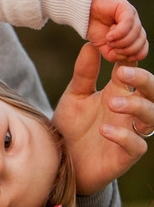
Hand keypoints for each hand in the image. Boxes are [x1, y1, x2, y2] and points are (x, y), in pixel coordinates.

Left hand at [54, 44, 152, 196]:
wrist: (61, 161)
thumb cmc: (71, 127)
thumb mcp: (74, 96)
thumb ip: (84, 73)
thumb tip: (90, 44)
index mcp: (119, 93)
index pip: (135, 71)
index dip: (133, 58)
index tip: (122, 47)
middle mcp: (129, 112)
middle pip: (153, 92)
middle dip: (144, 80)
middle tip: (124, 73)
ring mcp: (131, 133)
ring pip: (152, 117)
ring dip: (136, 106)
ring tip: (112, 103)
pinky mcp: (126, 156)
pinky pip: (137, 145)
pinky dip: (123, 136)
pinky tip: (104, 130)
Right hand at [88, 0, 147, 61]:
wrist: (82, 12)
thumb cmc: (92, 27)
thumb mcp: (103, 47)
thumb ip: (113, 55)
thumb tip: (125, 57)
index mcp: (132, 35)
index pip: (143, 47)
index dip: (137, 55)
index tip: (126, 58)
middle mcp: (134, 25)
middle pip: (141, 41)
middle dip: (128, 49)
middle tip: (113, 48)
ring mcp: (131, 16)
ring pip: (135, 33)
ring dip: (121, 41)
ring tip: (108, 39)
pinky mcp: (125, 8)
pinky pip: (128, 23)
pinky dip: (119, 33)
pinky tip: (109, 36)